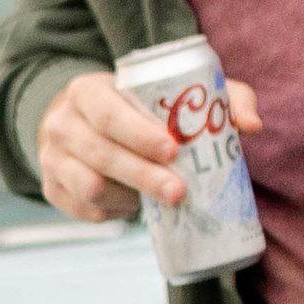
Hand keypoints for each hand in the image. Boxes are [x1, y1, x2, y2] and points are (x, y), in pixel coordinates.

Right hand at [36, 68, 260, 223]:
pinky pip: (84, 210)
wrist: (80, 123)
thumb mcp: (173, 91)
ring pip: (89, 188)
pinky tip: (134, 205)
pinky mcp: (52, 189)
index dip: (139, 134)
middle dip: (142, 176)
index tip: (173, 151)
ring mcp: (52, 159)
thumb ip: (219, 98)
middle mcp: (61, 124)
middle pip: (101, 156)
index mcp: (87, 91)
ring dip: (128, 198)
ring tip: (160, 199)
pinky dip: (114, 212)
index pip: (108, 114)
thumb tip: (252, 126)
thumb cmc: (138, 106)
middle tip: (178, 191)